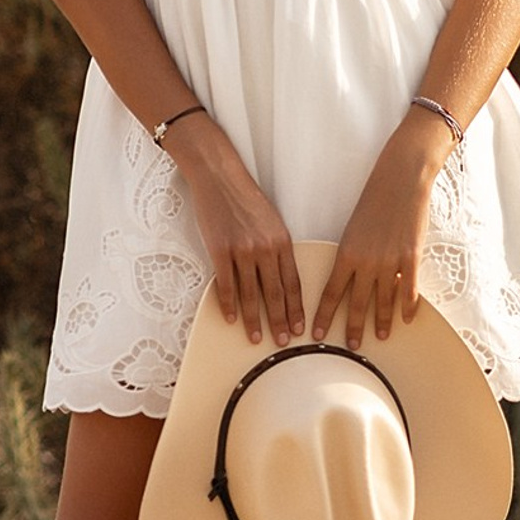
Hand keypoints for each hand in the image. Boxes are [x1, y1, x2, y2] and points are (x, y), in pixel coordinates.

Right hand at [170, 122, 303, 345]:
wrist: (219, 176)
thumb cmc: (245, 197)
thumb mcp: (271, 221)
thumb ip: (277, 248)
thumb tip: (280, 278)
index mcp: (282, 241)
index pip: (293, 283)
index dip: (297, 309)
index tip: (300, 328)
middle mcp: (265, 248)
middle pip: (275, 294)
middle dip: (280, 321)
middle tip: (283, 343)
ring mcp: (241, 250)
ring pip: (251, 294)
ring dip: (255, 320)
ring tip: (256, 338)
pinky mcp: (219, 250)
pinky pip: (226, 284)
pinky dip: (229, 304)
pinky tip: (231, 318)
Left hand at [310, 130, 445, 348]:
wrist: (400, 181)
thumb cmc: (373, 201)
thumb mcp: (353, 229)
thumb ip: (351, 255)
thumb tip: (347, 277)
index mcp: (346, 253)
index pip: (330, 293)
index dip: (323, 316)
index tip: (316, 334)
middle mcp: (366, 262)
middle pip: (356, 303)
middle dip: (352, 328)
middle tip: (351, 346)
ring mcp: (391, 261)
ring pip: (384, 301)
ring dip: (382, 321)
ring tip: (381, 337)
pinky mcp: (412, 258)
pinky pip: (409, 290)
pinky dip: (408, 306)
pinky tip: (407, 319)